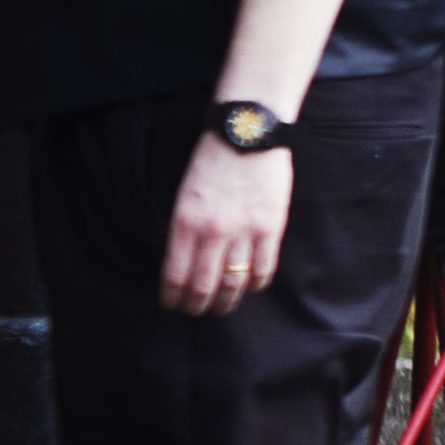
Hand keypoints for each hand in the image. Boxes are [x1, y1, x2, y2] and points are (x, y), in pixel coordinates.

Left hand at [160, 135, 288, 315]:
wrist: (247, 133)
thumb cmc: (212, 162)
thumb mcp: (185, 196)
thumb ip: (185, 230)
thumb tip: (186, 262)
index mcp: (184, 224)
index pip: (174, 277)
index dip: (173, 298)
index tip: (174, 305)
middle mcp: (212, 232)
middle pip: (203, 286)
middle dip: (198, 306)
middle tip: (198, 311)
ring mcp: (244, 230)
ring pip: (233, 282)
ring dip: (227, 300)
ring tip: (224, 306)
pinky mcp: (271, 226)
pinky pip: (263, 267)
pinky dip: (256, 283)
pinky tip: (251, 285)